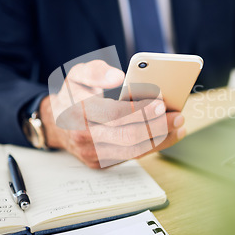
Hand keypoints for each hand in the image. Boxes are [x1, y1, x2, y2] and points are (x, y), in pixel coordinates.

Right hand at [39, 60, 185, 167]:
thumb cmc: (72, 95)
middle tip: (178, 116)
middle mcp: (84, 138)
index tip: (161, 102)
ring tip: (179, 126)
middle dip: (157, 127)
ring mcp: (92, 154)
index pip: (114, 114)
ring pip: (133, 151)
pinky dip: (153, 146)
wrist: (54, 123)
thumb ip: (96, 71)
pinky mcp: (101, 164)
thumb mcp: (76, 74)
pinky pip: (132, 157)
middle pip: (128, 136)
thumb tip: (118, 76)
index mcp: (78, 113)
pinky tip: (168, 135)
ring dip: (161, 139)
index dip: (140, 110)